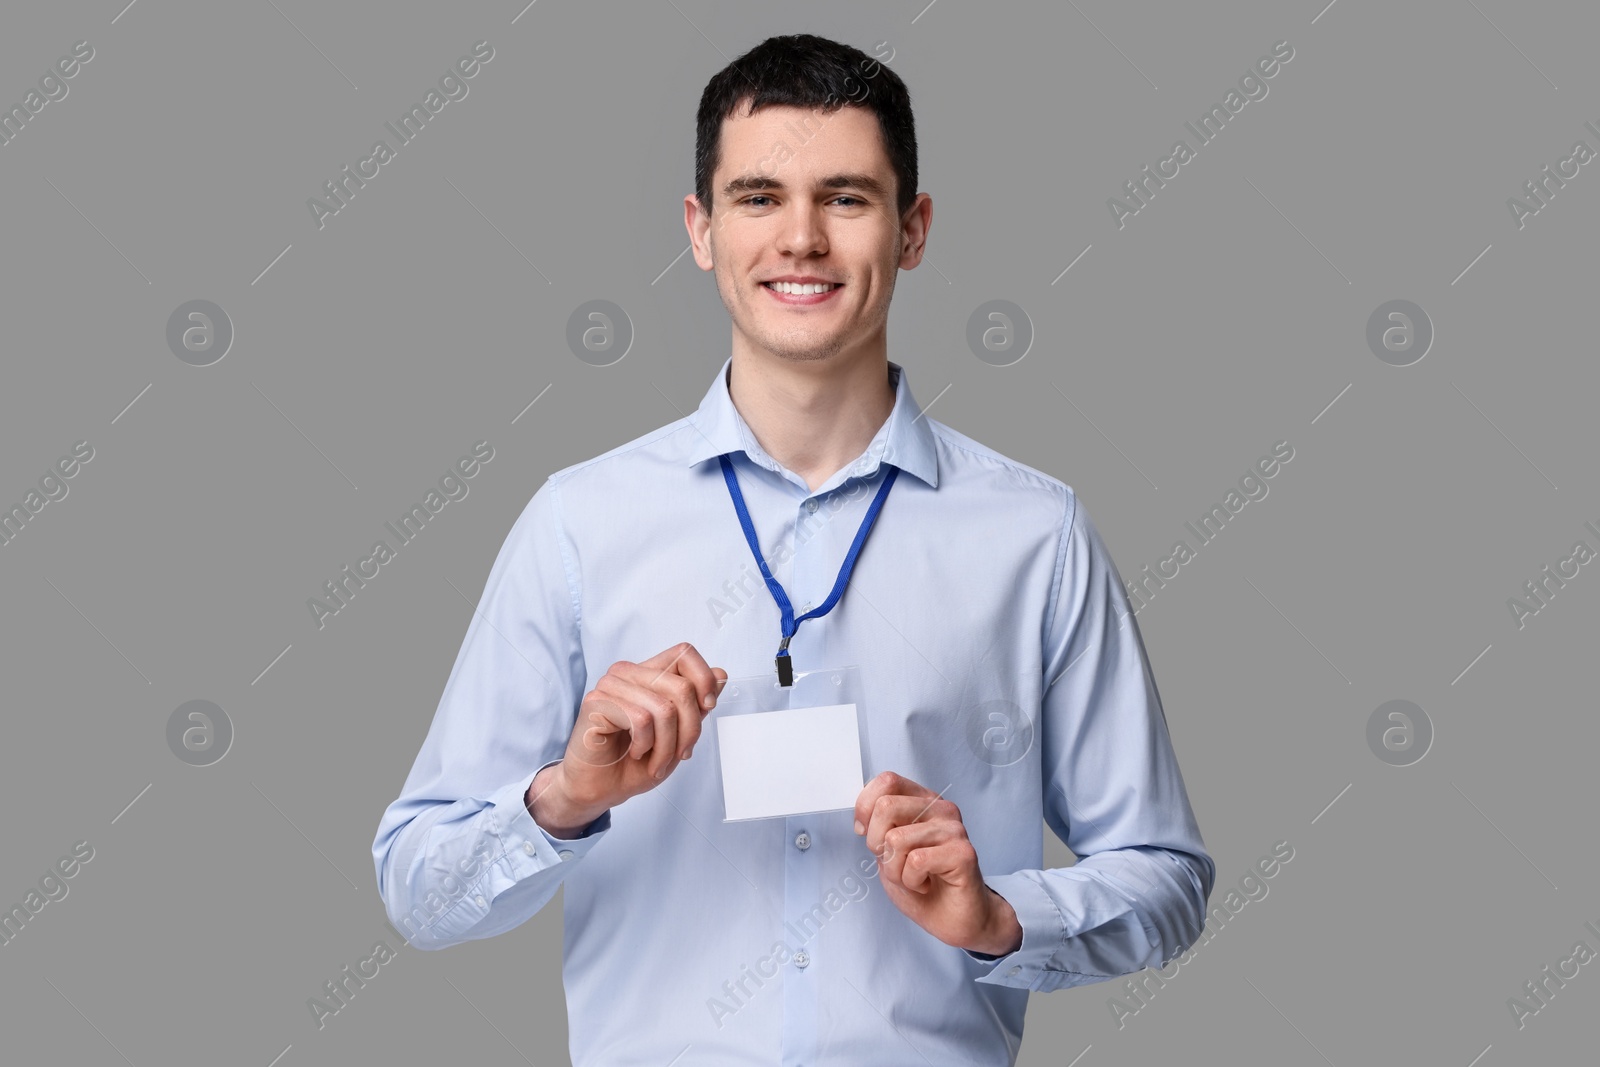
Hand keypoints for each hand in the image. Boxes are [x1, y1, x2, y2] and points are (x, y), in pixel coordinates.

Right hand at [553, 643, 726, 816]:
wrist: (600, 789)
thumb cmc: (633, 763)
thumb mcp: (678, 734)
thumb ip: (696, 703)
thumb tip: (720, 674)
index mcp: (648, 674)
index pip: (684, 653)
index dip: (703, 679)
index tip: (707, 707)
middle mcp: (629, 673)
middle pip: (682, 687)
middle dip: (690, 730)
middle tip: (680, 753)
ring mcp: (611, 684)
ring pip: (664, 708)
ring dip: (667, 746)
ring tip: (656, 760)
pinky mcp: (598, 701)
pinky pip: (641, 720)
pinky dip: (646, 745)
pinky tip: (636, 752)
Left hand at [854, 771, 1021, 955]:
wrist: (953, 919)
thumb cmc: (923, 885)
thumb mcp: (888, 851)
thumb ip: (877, 827)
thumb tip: (862, 816)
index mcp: (922, 802)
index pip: (887, 781)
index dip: (866, 808)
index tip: (870, 835)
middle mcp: (940, 810)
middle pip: (886, 806)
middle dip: (877, 844)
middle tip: (895, 863)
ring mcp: (954, 830)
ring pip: (896, 839)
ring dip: (896, 870)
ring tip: (914, 877)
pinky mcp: (963, 853)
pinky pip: (916, 861)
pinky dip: (911, 881)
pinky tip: (925, 884)